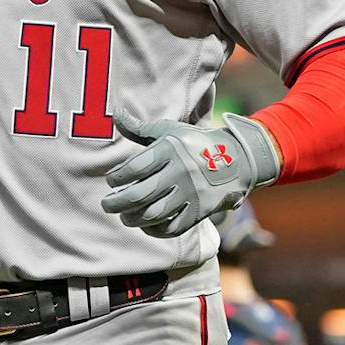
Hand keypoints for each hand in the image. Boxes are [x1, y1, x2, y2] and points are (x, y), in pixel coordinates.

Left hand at [100, 114, 278, 238]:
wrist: (238, 159)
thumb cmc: (195, 143)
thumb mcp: (170, 131)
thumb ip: (140, 129)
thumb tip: (114, 114)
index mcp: (170, 150)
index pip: (135, 167)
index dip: (116, 177)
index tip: (111, 181)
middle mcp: (180, 172)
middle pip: (140, 194)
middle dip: (116, 203)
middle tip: (106, 205)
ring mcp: (191, 193)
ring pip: (153, 214)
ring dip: (133, 218)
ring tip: (125, 216)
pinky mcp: (200, 211)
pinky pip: (173, 227)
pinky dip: (156, 230)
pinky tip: (146, 225)